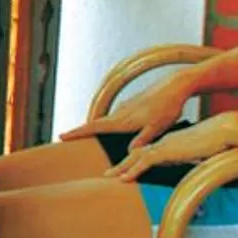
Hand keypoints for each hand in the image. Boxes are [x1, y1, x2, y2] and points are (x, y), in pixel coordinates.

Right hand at [63, 73, 195, 155]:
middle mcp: (121, 112)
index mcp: (124, 119)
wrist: (174, 85)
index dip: (78, 132)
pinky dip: (108, 123)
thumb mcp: (157, 127)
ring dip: (95, 127)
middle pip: (96, 123)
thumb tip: (128, 152)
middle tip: (66, 138)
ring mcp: (126, 107)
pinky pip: (116, 116)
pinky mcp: (132, 104)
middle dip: (81, 131)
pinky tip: (113, 127)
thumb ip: (143, 140)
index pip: (96, 127)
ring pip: (106, 120)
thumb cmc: (168, 107)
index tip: (62, 135)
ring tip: (84, 135)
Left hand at [111, 112, 237, 182]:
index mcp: (171, 142)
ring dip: (122, 168)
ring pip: (137, 157)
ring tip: (109, 177)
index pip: (148, 153)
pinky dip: (133, 171)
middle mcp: (164, 142)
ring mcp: (165, 145)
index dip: (136, 161)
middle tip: (109, 174)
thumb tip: (187, 166)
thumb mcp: (200, 154)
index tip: (126, 170)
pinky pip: (146, 162)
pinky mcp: (168, 150)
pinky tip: (124, 179)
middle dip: (122, 164)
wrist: (223, 131)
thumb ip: (190, 160)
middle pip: (138, 153)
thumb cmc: (217, 142)